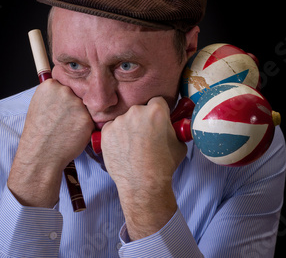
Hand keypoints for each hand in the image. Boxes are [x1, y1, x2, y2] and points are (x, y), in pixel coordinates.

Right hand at [8, 79, 93, 207]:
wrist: (41, 154)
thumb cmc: (38, 132)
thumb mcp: (39, 105)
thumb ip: (54, 95)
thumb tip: (68, 89)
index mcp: (50, 85)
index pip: (66, 85)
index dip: (64, 98)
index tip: (59, 108)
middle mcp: (64, 91)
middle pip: (77, 94)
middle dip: (73, 106)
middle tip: (62, 121)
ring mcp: (77, 105)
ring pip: (85, 108)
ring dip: (80, 117)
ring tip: (66, 129)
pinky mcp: (87, 119)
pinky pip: (90, 120)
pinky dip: (84, 128)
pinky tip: (72, 135)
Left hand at [101, 97, 186, 239]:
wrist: (143, 184)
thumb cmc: (164, 165)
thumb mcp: (179, 143)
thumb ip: (173, 129)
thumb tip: (172, 126)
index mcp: (156, 111)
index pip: (157, 101)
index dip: (159, 111)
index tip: (157, 121)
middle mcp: (136, 111)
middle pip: (139, 110)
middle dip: (142, 120)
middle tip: (145, 136)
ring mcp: (119, 121)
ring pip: (124, 119)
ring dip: (128, 128)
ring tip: (132, 146)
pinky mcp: (106, 132)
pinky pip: (112, 129)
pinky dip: (116, 136)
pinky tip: (122, 149)